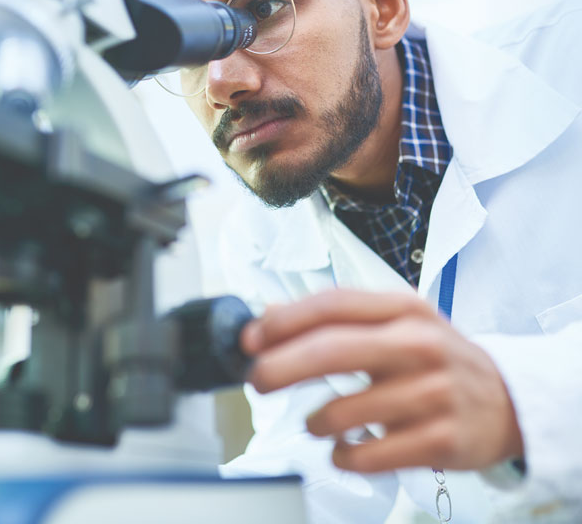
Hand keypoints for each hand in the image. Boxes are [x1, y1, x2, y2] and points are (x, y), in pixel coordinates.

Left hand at [241, 289, 523, 472]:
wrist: (507, 399)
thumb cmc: (436, 357)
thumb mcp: (396, 323)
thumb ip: (338, 317)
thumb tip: (270, 315)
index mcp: (403, 309)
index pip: (333, 305)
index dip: (285, 320)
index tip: (252, 339)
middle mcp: (418, 344)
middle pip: (332, 350)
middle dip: (281, 367)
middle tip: (256, 381)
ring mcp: (433, 392)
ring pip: (345, 411)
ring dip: (315, 421)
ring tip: (316, 422)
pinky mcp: (441, 438)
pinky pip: (369, 454)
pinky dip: (342, 455)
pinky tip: (344, 448)